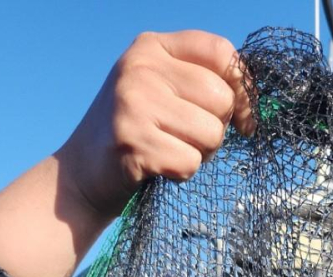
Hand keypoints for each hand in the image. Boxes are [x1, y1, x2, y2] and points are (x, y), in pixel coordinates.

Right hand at [0, 30, 254, 276]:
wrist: (82, 175)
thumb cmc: (135, 132)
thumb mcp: (159, 89)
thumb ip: (198, 80)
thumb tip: (251, 101)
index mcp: (151, 47)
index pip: (222, 53)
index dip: (243, 89)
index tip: (242, 119)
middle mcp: (141, 69)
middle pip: (221, 99)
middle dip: (216, 129)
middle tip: (187, 139)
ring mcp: (134, 105)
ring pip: (212, 135)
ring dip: (200, 154)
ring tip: (170, 150)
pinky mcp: (134, 144)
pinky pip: (191, 163)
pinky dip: (182, 173)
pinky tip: (159, 167)